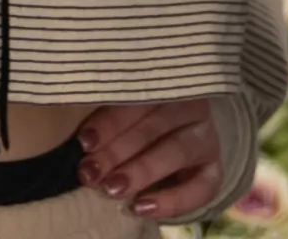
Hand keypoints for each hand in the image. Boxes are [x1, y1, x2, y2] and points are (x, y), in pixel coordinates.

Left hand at [72, 98, 223, 221]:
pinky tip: (143, 208)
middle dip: (117, 151)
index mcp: (163, 81)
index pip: (138, 97)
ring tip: (112, 190)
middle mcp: (189, 104)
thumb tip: (73, 132)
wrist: (171, 134)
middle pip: (154, 125)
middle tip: (90, 172)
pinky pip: (202, 186)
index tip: (83, 141)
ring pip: (177, 150)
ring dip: (142, 171)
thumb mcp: (121, 108)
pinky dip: (173, 199)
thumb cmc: (132, 117)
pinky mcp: (214, 167)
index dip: (111, 120)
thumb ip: (103, 113)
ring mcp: (205, 135)